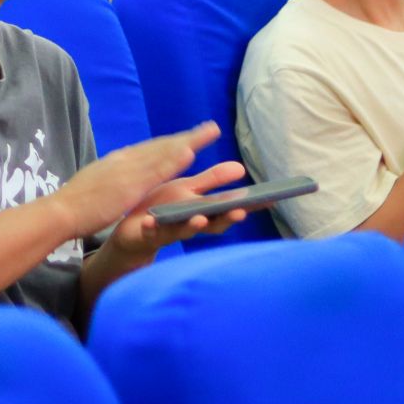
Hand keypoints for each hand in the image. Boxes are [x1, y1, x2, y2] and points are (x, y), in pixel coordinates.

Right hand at [51, 121, 221, 236]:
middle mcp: (125, 160)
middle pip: (161, 145)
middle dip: (186, 136)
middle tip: (210, 129)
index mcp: (118, 162)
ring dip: (187, 141)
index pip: (150, 150)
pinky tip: (190, 153)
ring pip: (163, 151)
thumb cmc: (75, 204)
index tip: (188, 138)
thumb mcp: (96, 184)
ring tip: (209, 133)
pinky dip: (174, 158)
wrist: (61, 211)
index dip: (171, 143)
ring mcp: (128, 170)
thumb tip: (116, 176)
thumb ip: (110, 178)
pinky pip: (157, 169)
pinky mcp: (130, 184)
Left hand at [107, 160, 250, 258]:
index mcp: (202, 211)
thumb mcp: (188, 190)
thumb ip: (213, 181)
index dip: (249, 206)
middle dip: (225, 219)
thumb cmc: (165, 208)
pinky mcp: (148, 235)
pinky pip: (150, 233)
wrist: (133, 231)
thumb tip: (241, 168)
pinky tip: (150, 221)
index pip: (229, 209)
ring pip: (184, 231)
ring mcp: (170, 231)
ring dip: (192, 227)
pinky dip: (151, 228)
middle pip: (212, 224)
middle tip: (240, 212)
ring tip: (199, 219)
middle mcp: (190, 224)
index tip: (269, 200)